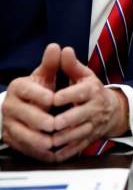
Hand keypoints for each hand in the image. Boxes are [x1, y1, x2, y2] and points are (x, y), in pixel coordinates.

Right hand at [1, 43, 59, 161]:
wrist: (23, 107)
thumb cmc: (38, 90)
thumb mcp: (44, 76)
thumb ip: (51, 64)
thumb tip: (56, 47)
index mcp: (18, 87)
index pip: (27, 90)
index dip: (40, 94)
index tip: (54, 99)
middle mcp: (10, 105)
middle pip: (24, 114)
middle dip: (40, 120)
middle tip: (55, 124)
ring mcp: (9, 123)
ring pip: (22, 133)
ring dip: (38, 139)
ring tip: (53, 141)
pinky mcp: (11, 138)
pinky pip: (23, 147)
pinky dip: (36, 152)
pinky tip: (49, 153)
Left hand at [50, 47, 127, 160]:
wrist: (114, 110)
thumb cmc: (92, 91)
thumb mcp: (85, 75)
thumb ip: (72, 64)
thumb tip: (63, 49)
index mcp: (92, 90)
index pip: (81, 92)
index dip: (67, 95)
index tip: (54, 98)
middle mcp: (95, 107)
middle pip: (82, 114)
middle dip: (68, 120)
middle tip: (54, 124)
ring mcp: (94, 124)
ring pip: (81, 132)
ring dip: (67, 138)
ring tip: (52, 140)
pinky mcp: (92, 137)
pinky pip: (81, 146)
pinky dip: (69, 151)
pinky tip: (56, 153)